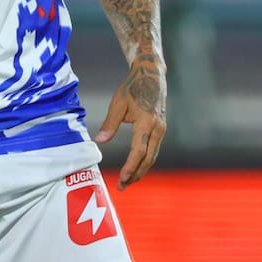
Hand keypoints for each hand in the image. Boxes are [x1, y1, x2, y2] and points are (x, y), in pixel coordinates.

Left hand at [95, 58, 166, 190]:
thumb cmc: (132, 87)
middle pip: (148, 159)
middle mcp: (157, 129)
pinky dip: (145, 161)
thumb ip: (110, 124)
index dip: (130, 167)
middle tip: (122, 187)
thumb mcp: (118, 103)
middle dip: (136, 174)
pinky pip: (153, 149)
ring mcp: (162, 130)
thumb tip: (100, 142)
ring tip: (128, 181)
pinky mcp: (161, 129)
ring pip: (152, 156)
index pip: (139, 151)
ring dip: (141, 170)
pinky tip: (136, 167)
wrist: (151, 74)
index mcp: (147, 123)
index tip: (122, 178)